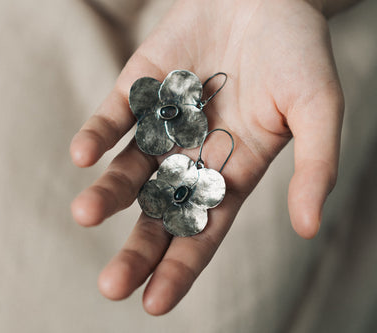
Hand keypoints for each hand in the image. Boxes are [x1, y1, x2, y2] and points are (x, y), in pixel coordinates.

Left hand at [70, 0, 343, 314]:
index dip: (181, 267)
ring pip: (130, 169)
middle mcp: (194, 155)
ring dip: (107, 193)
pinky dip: (99, 134)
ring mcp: (165, 124)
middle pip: (161, 212)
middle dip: (137, 248)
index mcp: (233, 171)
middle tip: (113, 287)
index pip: (204, 231)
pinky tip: (84, 155)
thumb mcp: (318, 109)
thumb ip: (315, 167)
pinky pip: (115, 117)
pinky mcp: (142, 87)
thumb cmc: (299, 51)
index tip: (155, 303)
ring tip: (87, 213)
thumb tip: (310, 227)